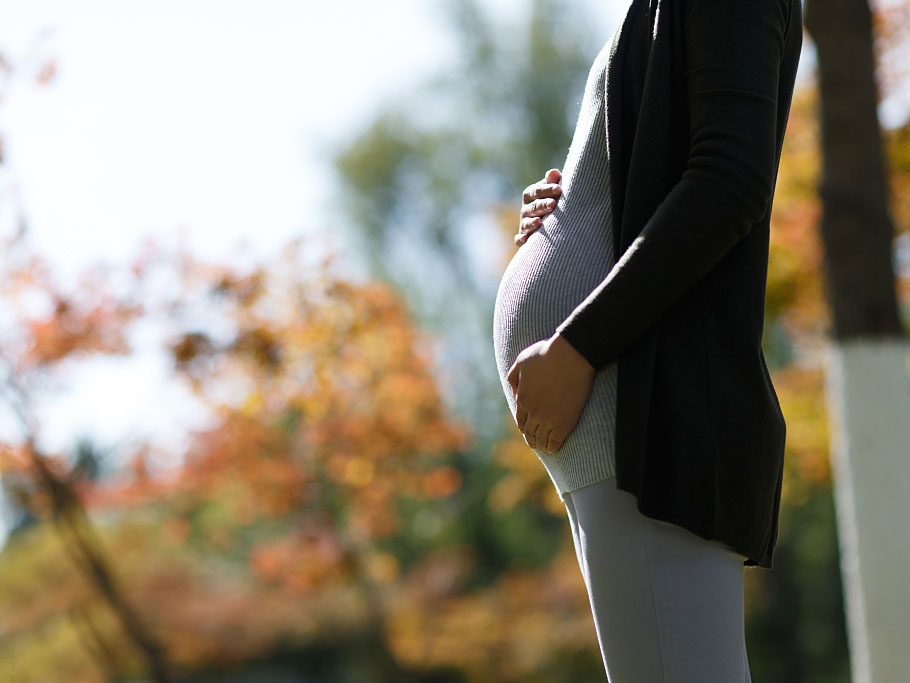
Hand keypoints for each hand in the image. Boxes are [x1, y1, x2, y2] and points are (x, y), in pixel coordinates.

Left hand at [506, 332, 594, 452]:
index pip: (520, 420)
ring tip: (543, 447)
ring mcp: (548, 419)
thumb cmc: (547, 354)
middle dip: (531, 439)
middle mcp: (533, 412)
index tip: (527, 431)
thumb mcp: (522, 360)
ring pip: (541, 439)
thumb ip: (514, 377)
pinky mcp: (564, 423)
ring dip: (540, 445)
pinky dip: (552, 446)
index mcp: (523, 398)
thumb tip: (514, 393)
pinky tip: (553, 448)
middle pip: (530, 432)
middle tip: (535, 443)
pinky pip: (555, 441)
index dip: (523, 427)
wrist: (571, 356)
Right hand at [516, 168, 561, 246]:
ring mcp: (524, 223)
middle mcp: (525, 209)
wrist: (548, 220)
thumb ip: (552, 181)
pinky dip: (521, 239)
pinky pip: (519, 239)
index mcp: (530, 195)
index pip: (537, 191)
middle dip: (543, 205)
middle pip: (533, 206)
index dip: (547, 189)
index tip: (559, 189)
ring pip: (526, 223)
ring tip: (539, 221)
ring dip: (532, 223)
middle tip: (553, 204)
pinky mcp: (523, 237)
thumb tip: (554, 172)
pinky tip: (526, 239)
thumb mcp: (552, 190)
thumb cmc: (552, 200)